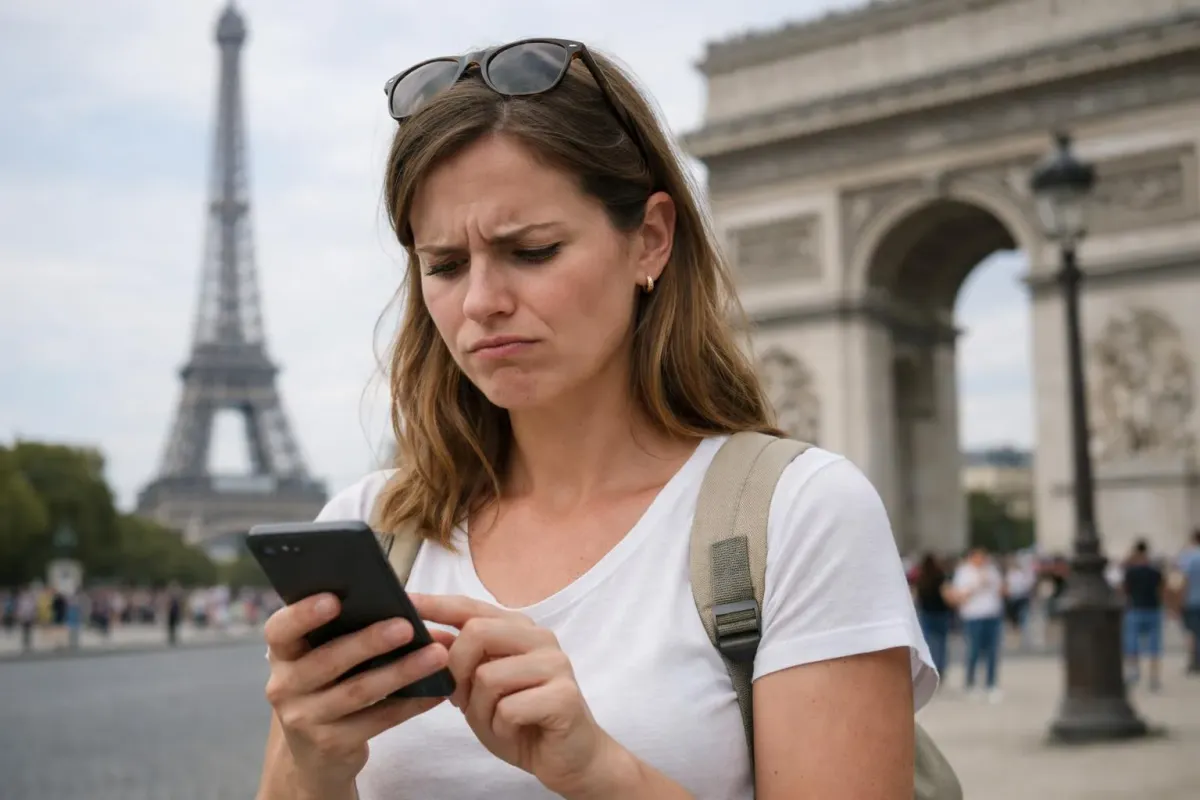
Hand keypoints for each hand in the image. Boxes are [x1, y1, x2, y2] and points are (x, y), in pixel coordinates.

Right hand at [263, 593, 455, 794]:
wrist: (314, 754)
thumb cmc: (327, 685)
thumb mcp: (320, 657)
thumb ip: (342, 631)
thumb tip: (399, 602)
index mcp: (283, 654)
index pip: (280, 630)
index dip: (303, 614)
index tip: (334, 599)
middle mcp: (285, 686)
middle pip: (327, 660)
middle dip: (369, 641)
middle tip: (406, 626)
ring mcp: (304, 719)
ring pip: (358, 691)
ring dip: (401, 671)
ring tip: (436, 655)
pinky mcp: (331, 744)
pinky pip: (377, 720)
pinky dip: (410, 704)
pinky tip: (436, 690)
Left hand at [416, 594, 624, 797]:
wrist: (568, 757)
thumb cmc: (520, 720)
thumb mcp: (478, 689)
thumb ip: (458, 661)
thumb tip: (426, 637)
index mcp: (518, 629)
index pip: (471, 607)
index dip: (437, 605)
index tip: (406, 602)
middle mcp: (540, 638)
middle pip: (477, 632)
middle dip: (456, 670)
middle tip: (462, 699)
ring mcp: (556, 664)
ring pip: (488, 676)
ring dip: (480, 710)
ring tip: (495, 721)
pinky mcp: (565, 696)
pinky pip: (509, 708)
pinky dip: (500, 727)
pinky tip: (514, 731)